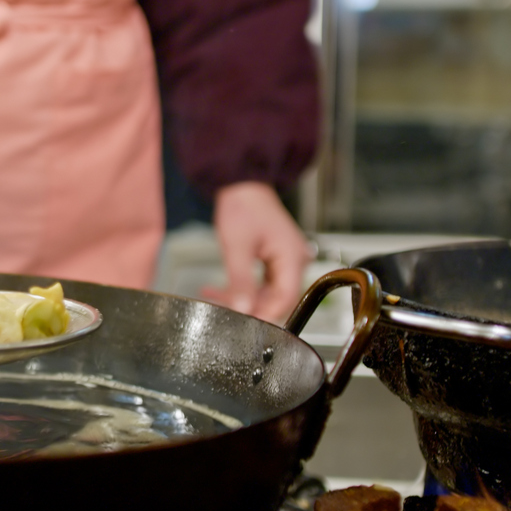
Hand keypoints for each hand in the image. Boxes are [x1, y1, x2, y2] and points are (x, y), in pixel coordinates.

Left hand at [201, 181, 310, 323]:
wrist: (242, 184)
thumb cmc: (243, 208)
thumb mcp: (237, 247)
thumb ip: (241, 281)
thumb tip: (243, 309)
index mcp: (292, 257)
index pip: (287, 299)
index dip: (267, 315)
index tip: (246, 326)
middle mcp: (294, 260)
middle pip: (278, 298)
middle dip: (252, 309)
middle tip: (226, 316)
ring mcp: (285, 260)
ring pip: (267, 292)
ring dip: (242, 298)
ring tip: (216, 300)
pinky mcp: (274, 259)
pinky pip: (261, 282)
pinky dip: (242, 288)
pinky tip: (217, 291)